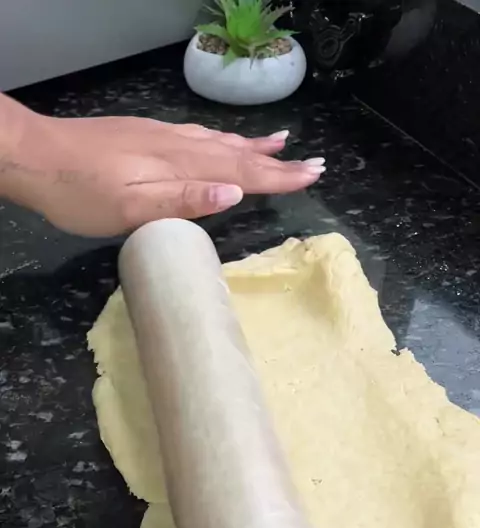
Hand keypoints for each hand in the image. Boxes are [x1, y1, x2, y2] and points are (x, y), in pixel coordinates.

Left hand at [2, 106, 325, 235]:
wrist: (36, 157)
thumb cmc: (80, 193)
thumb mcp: (130, 208)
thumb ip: (183, 199)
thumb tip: (236, 191)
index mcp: (179, 167)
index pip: (240, 171)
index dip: (278, 176)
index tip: (312, 176)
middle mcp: (177, 147)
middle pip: (237, 153)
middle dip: (277, 161)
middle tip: (314, 164)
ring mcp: (162, 138)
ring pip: (219, 141)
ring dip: (254, 145)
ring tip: (283, 143)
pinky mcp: (147, 136)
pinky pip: (199, 136)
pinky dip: (222, 138)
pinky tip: (224, 141)